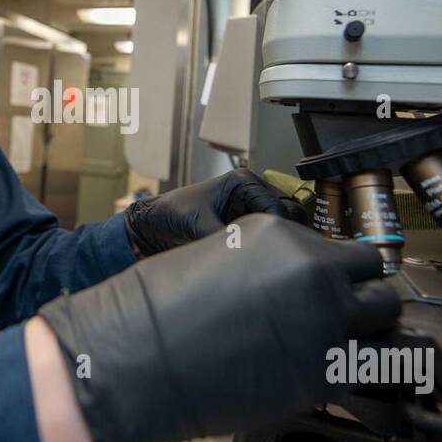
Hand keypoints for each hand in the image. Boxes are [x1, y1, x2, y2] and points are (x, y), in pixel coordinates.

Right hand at [37, 213, 398, 441]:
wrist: (140, 353)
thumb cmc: (161, 309)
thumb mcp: (219, 259)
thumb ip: (267, 267)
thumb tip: (290, 290)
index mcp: (284, 234)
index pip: (347, 248)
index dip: (344, 272)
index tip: (338, 288)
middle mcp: (314, 269)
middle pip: (377, 277)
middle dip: (366, 297)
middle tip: (349, 317)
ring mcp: (324, 319)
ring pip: (386, 319)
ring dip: (372, 332)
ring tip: (348, 347)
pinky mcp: (322, 371)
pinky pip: (366, 369)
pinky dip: (356, 373)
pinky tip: (333, 376)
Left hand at [123, 167, 308, 256]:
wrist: (153, 226)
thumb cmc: (170, 214)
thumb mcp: (197, 224)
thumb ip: (224, 238)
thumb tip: (246, 253)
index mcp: (243, 181)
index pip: (278, 206)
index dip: (280, 228)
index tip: (276, 249)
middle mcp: (251, 192)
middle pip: (289, 212)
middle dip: (286, 233)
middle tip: (279, 255)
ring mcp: (250, 208)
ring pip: (282, 225)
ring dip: (278, 240)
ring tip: (271, 259)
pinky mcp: (245, 225)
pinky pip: (266, 236)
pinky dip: (268, 246)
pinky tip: (262, 260)